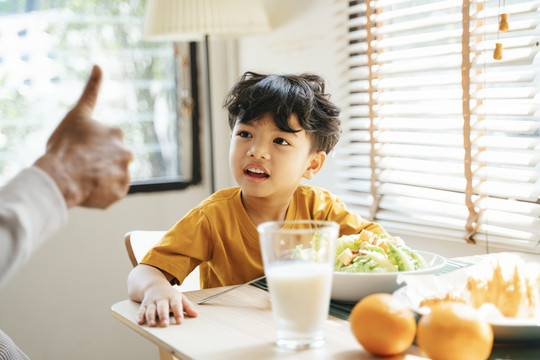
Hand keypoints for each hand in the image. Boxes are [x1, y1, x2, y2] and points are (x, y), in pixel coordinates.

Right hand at [35, 65, 132, 208]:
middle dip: (98, 163)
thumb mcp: (77, 113)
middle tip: (80, 166)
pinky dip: (101, 193)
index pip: (106, 142)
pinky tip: (88, 189)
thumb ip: (91, 90)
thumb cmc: (66, 144)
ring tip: (82, 178)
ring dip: (100, 177)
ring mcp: (125, 175)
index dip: (90, 147)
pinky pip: (111, 193)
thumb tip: (99, 65)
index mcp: (117, 135)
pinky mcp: (120, 193)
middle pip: (111, 159)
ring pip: (112, 176)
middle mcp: (127, 154)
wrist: (62, 176)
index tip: (79, 151)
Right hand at [137, 283, 197, 326]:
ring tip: (152, 325)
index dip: (178, 313)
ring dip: (151, 317)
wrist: (154, 284)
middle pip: (162, 308)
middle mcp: (161, 300)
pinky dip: (140, 316)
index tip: (180, 322)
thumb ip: (188, 306)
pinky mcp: (144, 305)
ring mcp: (152, 302)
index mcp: (172, 297)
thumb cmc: (169, 294)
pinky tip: (140, 322)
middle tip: (165, 324)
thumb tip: (196, 314)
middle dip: (163, 316)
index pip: (176, 305)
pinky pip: (141, 310)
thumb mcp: (180, 297)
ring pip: (151, 310)